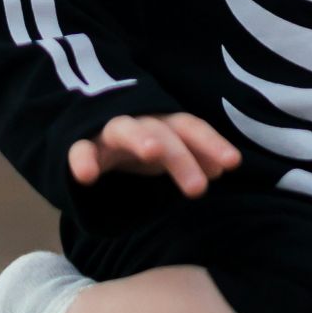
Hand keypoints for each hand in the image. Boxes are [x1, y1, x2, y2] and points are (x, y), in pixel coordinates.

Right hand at [67, 112, 241, 197]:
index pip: (191, 128)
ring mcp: (109, 132)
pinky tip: (86, 177)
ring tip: (152, 153)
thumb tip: (222, 168)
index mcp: (165, 124)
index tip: (232, 163)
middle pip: (164, 133)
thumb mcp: (169, 151)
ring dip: (140, 137)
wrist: (91, 130)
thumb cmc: (142, 143)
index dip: (211, 143)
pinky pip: (79, 150)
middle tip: (198, 189)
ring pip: (125, 129)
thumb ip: (194, 157)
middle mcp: (140, 123)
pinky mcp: (81, 145)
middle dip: (182, 157)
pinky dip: (82, 160)